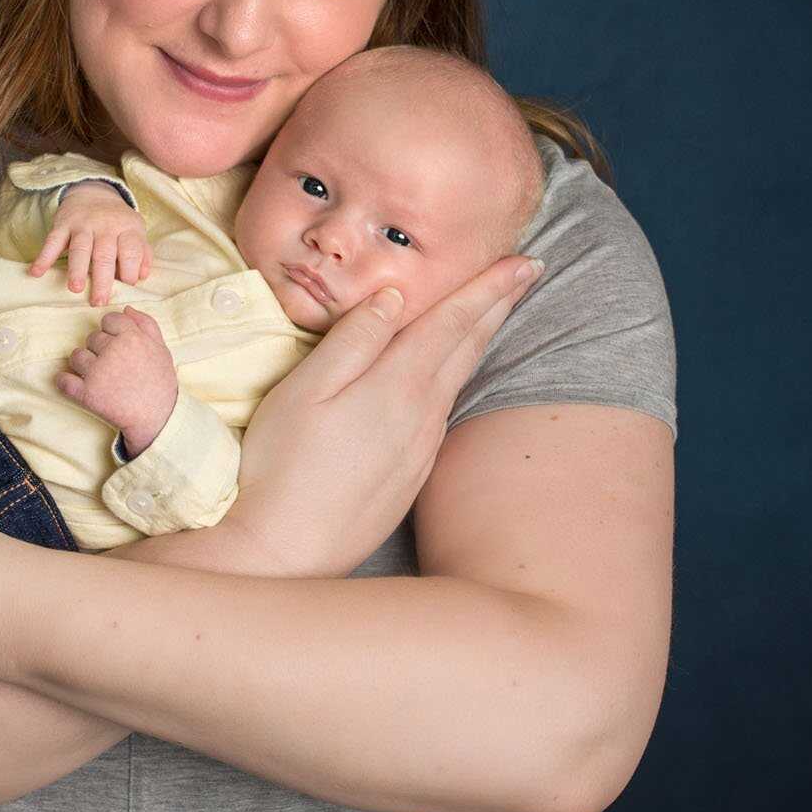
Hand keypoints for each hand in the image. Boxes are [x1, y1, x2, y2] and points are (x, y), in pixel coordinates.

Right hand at [27, 182, 151, 305]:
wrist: (92, 192)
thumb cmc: (116, 222)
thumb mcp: (135, 231)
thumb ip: (142, 253)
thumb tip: (143, 277)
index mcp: (127, 228)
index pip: (132, 251)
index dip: (130, 271)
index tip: (127, 287)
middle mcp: (106, 225)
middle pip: (105, 254)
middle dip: (102, 279)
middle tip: (99, 301)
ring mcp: (83, 224)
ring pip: (80, 248)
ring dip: (77, 269)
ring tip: (75, 289)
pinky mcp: (63, 224)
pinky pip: (52, 241)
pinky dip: (44, 257)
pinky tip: (37, 272)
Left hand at [55, 309, 177, 454]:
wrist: (157, 419)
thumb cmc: (160, 383)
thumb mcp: (162, 349)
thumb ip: (146, 324)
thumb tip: (126, 309)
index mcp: (131, 337)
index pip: (108, 320)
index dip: (111, 332)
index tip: (116, 345)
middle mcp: (112, 350)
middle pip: (92, 338)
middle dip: (99, 349)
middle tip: (111, 365)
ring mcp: (97, 372)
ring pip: (76, 356)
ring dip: (83, 364)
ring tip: (97, 376)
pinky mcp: (86, 393)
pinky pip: (63, 380)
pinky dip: (65, 381)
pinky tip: (74, 385)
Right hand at [227, 255, 545, 577]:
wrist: (288, 552)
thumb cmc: (281, 465)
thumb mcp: (304, 390)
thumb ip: (352, 339)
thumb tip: (393, 296)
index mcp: (397, 385)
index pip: (452, 321)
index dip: (487, 286)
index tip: (522, 260)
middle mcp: (423, 415)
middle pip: (468, 347)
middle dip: (499, 304)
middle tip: (529, 270)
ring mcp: (422, 449)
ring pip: (460, 380)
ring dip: (482, 339)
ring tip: (498, 311)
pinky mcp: (412, 475)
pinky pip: (445, 411)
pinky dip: (459, 377)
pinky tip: (452, 376)